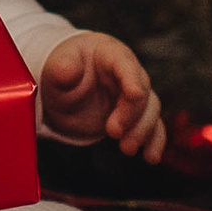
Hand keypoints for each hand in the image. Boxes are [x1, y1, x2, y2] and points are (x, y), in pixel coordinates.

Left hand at [38, 30, 164, 164]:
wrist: (66, 85)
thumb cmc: (63, 70)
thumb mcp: (56, 67)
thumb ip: (62, 68)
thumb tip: (66, 70)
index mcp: (110, 54)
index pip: (125, 64)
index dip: (131, 79)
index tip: (134, 95)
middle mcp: (128, 72)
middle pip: (141, 92)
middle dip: (130, 114)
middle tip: (112, 132)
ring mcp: (133, 94)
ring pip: (151, 110)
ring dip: (142, 131)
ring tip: (127, 149)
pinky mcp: (135, 115)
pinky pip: (153, 126)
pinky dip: (155, 141)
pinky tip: (152, 157)